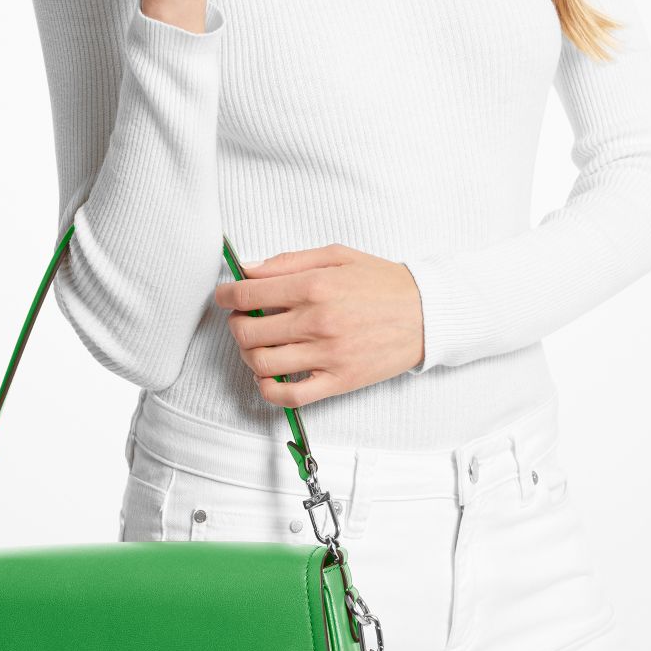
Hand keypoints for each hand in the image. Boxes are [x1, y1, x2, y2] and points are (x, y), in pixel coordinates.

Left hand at [213, 244, 424, 406]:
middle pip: (248, 330)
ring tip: (258, 345)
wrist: (427, 313)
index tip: (223, 297)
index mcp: (314, 285)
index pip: (248, 293)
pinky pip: (289, 395)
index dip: (225, 296)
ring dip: (248, 354)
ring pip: (262, 362)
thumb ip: (289, 261)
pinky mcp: (338, 381)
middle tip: (243, 319)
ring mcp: (327, 355)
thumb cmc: (382, 282)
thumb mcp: (337, 255)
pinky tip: (268, 375)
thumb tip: (248, 269)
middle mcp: (317, 320)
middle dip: (235, 324)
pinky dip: (267, 388)